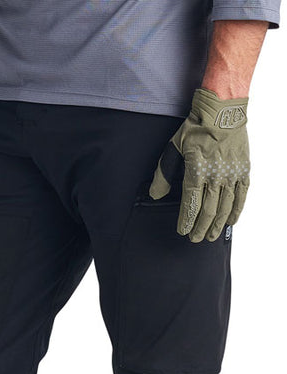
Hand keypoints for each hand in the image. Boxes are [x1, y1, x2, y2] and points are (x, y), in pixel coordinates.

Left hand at [149, 88, 249, 242]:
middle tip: (195, 238)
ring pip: (225, 207)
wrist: (222, 110)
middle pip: (208, 210)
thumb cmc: (196, 128)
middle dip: (200, 228)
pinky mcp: (244, 170)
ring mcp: (232, 173)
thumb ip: (163, 173)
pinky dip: (236, 211)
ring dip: (217, 224)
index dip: (186, 220)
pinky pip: (241, 196)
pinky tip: (230, 222)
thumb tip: (155, 194)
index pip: (190, 203)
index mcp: (197, 170)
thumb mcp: (173, 147)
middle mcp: (216, 175)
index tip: (182, 230)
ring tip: (211, 236)